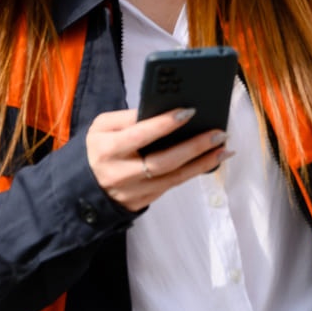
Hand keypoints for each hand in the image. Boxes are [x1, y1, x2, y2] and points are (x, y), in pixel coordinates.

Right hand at [88, 108, 229, 210]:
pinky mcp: (145, 200)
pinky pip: (174, 185)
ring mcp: (134, 190)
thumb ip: (128, 117)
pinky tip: (214, 159)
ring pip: (174, 178)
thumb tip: (164, 110)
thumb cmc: (100, 148)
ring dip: (203, 162)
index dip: (164, 124)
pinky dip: (196, 171)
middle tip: (218, 133)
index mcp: (106, 149)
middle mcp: (120, 173)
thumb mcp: (102, 127)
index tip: (189, 111)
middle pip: (163, 162)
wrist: (87, 185)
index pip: (139, 135)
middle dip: (194, 147)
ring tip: (224, 147)